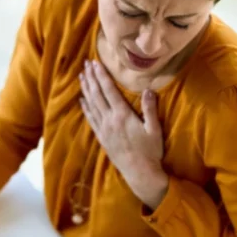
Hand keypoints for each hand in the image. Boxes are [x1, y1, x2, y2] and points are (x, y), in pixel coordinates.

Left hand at [79, 60, 168, 207]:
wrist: (139, 173)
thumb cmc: (150, 151)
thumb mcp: (154, 129)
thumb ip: (150, 109)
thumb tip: (148, 89)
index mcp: (123, 115)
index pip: (109, 90)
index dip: (101, 76)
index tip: (95, 63)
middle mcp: (110, 120)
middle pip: (97, 94)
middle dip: (91, 78)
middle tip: (85, 64)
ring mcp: (104, 129)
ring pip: (91, 104)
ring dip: (86, 89)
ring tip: (82, 76)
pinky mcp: (101, 137)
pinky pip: (91, 119)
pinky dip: (85, 108)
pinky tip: (82, 100)